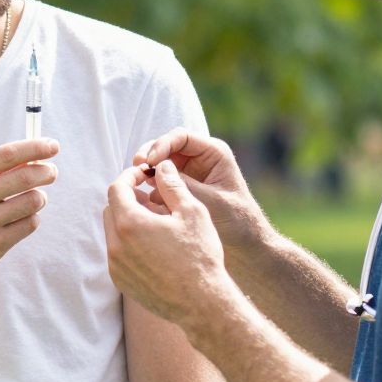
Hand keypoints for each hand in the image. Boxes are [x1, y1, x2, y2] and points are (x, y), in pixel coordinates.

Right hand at [0, 137, 58, 287]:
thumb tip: (34, 158)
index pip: (8, 154)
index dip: (35, 147)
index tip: (53, 146)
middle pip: (26, 177)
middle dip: (46, 172)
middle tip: (51, 172)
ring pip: (33, 201)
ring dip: (40, 197)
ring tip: (34, 198)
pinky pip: (29, 224)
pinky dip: (32, 218)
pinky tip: (21, 218)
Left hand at [104, 160, 229, 328]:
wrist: (202, 304)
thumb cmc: (200, 255)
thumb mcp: (192, 212)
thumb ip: (172, 185)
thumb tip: (161, 166)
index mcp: (129, 224)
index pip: (116, 188)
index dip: (130, 176)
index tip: (145, 175)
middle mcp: (115, 245)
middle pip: (110, 209)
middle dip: (127, 198)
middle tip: (151, 197)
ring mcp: (116, 266)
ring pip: (113, 232)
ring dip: (128, 221)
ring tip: (156, 222)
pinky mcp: (121, 281)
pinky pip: (118, 253)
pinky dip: (129, 242)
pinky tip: (154, 245)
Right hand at [130, 129, 260, 243]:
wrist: (246, 245)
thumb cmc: (236, 221)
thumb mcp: (210, 201)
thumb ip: (184, 185)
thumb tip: (154, 172)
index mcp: (214, 153)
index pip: (181, 137)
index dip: (161, 145)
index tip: (149, 161)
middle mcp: (200, 158)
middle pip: (167, 146)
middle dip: (150, 155)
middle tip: (136, 168)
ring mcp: (190, 172)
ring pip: (161, 163)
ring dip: (148, 171)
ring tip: (138, 183)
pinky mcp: (182, 188)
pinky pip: (162, 181)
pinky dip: (152, 186)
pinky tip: (146, 199)